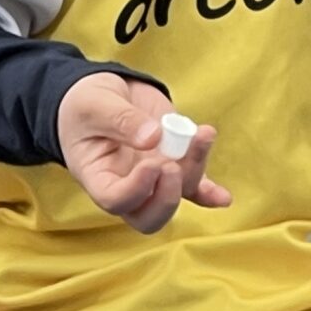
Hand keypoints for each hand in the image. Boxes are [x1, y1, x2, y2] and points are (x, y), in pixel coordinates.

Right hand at [56, 73, 231, 233]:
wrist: (106, 93)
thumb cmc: (88, 104)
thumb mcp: (96, 104)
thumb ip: (122, 120)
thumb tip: (154, 137)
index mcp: (97, 176)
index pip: (114, 200)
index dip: (137, 190)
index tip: (152, 163)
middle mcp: (125, 186)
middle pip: (147, 217)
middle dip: (167, 199)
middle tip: (172, 166)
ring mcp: (152, 180)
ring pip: (177, 194)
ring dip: (194, 171)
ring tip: (203, 135)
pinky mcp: (174, 166)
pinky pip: (194, 187)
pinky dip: (209, 192)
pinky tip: (223, 197)